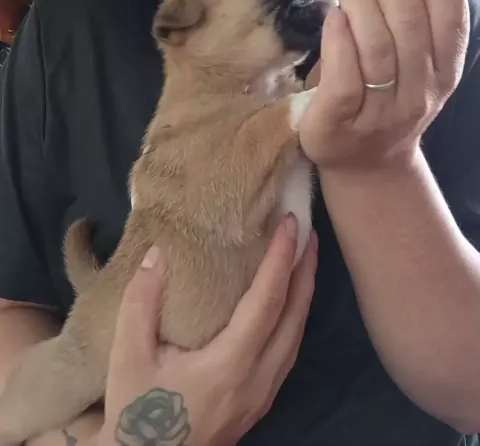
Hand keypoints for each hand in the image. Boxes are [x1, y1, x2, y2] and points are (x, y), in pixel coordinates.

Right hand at [99, 216, 316, 445]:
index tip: (290, 224)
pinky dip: (294, 318)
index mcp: (231, 365)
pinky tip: (287, 303)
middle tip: (308, 231)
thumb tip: (159, 254)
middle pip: (295, 317)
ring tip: (302, 258)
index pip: (268, 301)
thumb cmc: (138, 411)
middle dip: (305, 270)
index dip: (281, 259)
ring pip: (297, 336)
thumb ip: (141, 303)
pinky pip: (289, 351)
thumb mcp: (128, 356)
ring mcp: (264, 395)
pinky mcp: (260, 403)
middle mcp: (258, 380)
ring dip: (303, 294)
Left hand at [300, 0, 468, 171]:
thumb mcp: (413, 62)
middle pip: (411, 25)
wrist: (366, 164)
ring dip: (361, 0)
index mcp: (444, 70)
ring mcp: (381, 111)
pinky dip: (339, 41)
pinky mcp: (340, 123)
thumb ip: (408, 17)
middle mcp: (420, 91)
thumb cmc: (386, 96)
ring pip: (377, 48)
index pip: (450, 18)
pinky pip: (344, 78)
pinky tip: (333, 13)